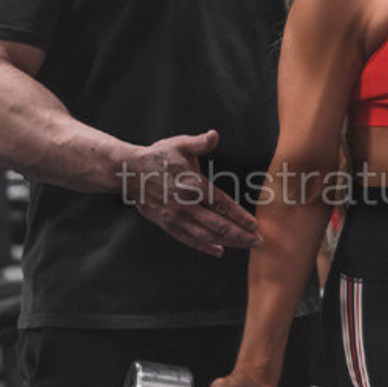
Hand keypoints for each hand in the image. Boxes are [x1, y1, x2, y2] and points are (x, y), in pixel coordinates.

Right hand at [120, 130, 259, 256]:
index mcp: (192, 185)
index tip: (256, 225)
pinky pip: (188, 240)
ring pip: (206, 235)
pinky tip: (219, 251)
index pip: (222, 205)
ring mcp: (175, 217)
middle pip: (218, 225)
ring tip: (246, 245)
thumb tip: (215, 135)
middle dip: (241, 234)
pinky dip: (205, 247)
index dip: (240, 217)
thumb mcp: (179, 145)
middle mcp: (185, 205)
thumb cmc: (158, 156)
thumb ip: (199, 143)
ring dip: (229, 242)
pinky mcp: (167, 224)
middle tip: (259, 241)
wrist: (128, 172)